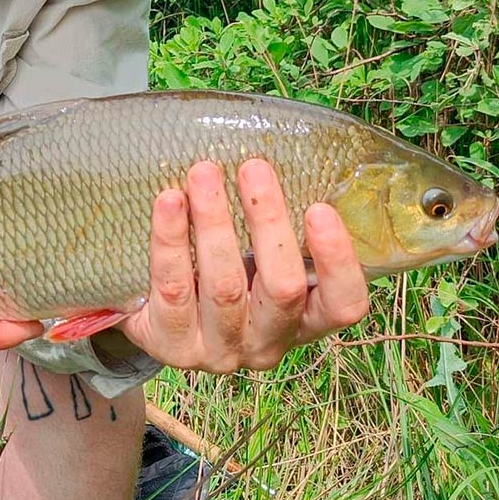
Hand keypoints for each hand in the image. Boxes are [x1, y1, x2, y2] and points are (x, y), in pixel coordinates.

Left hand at [118, 159, 369, 371]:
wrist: (156, 317)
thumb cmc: (223, 271)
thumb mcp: (258, 258)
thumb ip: (275, 224)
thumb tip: (278, 150)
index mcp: (304, 319)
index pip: (343, 304)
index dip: (338, 262)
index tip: (320, 208)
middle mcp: (268, 342)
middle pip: (282, 289)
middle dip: (269, 223)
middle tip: (254, 167)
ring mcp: (220, 349)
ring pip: (225, 286)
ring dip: (215, 222)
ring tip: (204, 173)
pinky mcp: (172, 345)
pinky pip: (173, 287)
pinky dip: (170, 238)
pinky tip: (169, 201)